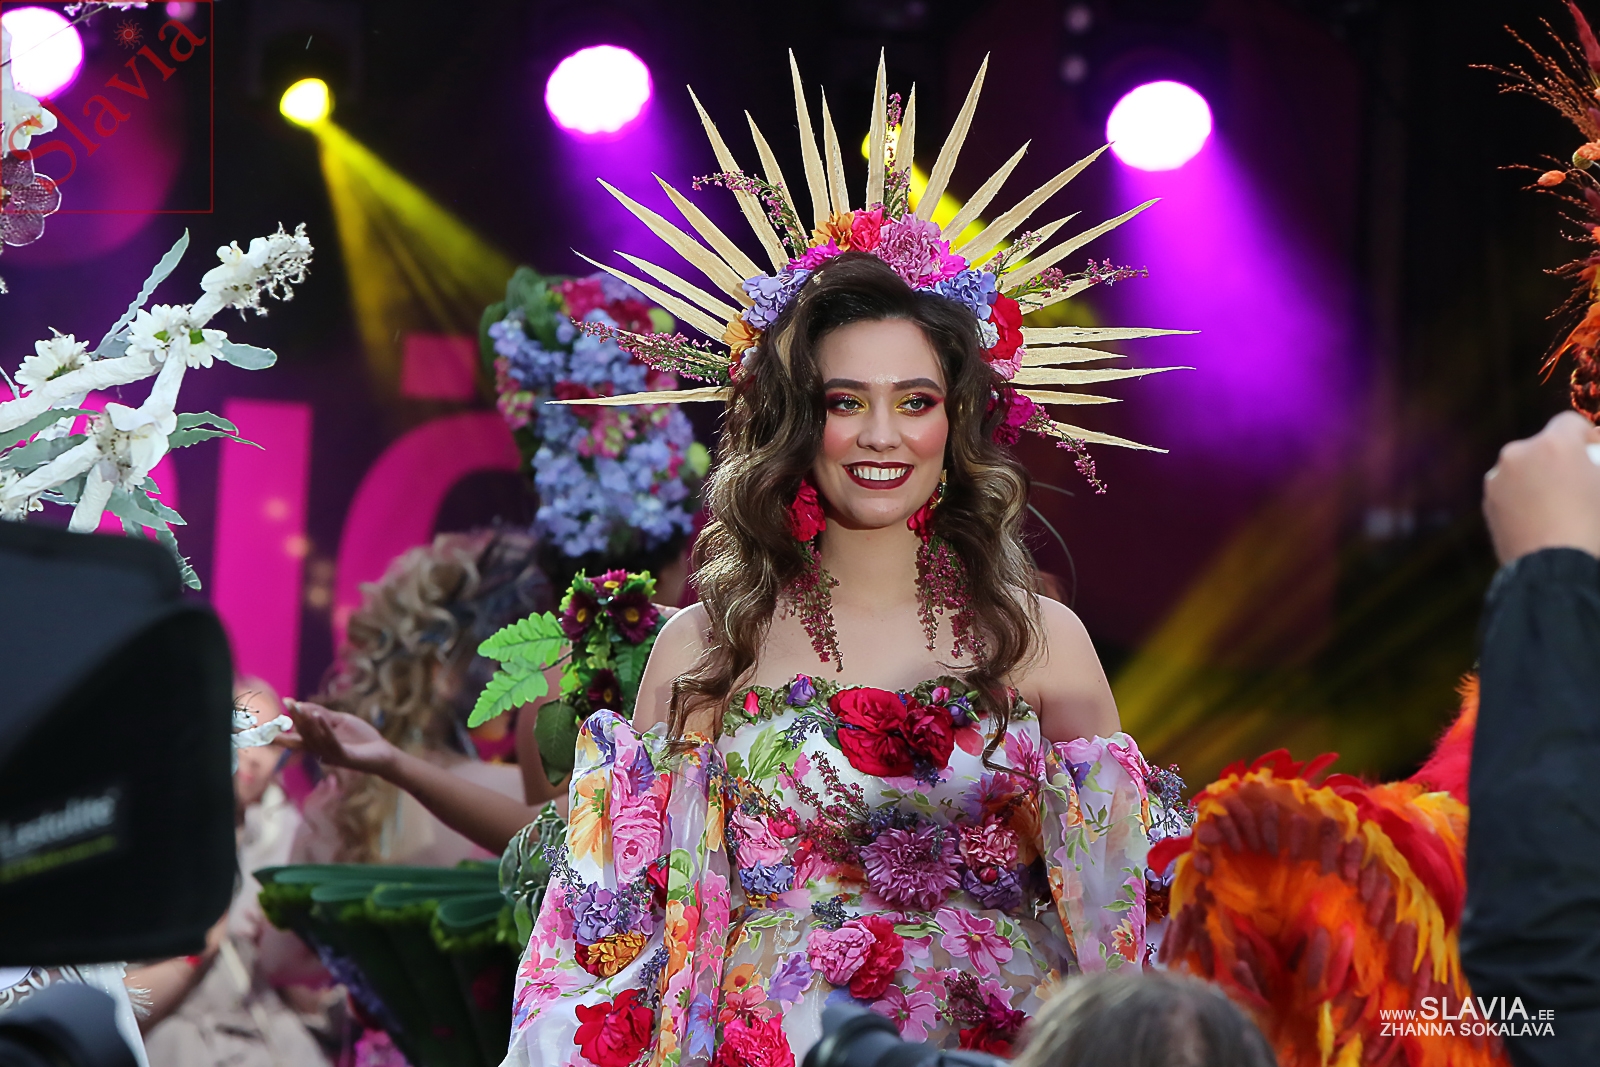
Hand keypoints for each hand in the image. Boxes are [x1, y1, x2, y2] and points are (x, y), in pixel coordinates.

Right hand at [279, 700, 397, 775]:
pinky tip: (319, 716)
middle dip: (294, 720)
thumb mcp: (340, 722)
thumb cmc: (361, 738)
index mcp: (317, 745)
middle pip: (303, 736)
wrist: (382, 753)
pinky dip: (324, 728)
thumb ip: (323, 715)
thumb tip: (303, 705)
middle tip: (287, 703)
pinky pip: (331, 741)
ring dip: (307, 721)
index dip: (281, 732)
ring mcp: (332, 755)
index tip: (265, 725)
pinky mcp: (344, 756)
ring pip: (314, 738)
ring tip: (299, 705)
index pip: (296, 739)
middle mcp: (320, 752)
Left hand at [1484, 411, 1599, 563]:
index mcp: (1552, 444)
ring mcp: (1498, 479)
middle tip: (1580, 482)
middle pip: (1543, 446)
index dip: (1586, 437)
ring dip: (1540, 477)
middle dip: (1561, 459)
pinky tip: (1541, 519)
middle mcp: (1518, 454)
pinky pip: (1511, 491)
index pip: (1570, 423)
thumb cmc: (1593, 527)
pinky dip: (1524, 497)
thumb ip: (1598, 461)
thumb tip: (1593, 455)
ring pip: (1524, 468)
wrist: (1554, 571)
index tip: (1596, 453)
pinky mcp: (1488, 503)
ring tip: (1559, 505)